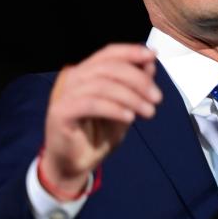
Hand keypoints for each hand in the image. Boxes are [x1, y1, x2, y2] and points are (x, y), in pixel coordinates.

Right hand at [39, 44, 161, 199]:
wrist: (75, 166)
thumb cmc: (97, 136)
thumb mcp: (124, 108)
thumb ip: (134, 86)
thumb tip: (150, 64)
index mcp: (86, 73)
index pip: (108, 53)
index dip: (130, 51)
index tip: (153, 56)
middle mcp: (73, 78)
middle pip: (108, 67)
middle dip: (137, 79)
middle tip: (157, 97)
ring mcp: (65, 94)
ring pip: (102, 85)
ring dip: (131, 97)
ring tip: (149, 112)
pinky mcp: (60, 112)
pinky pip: (91, 104)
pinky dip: (114, 108)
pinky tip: (130, 117)